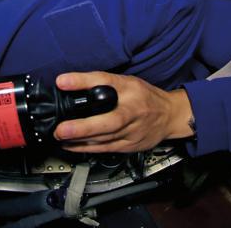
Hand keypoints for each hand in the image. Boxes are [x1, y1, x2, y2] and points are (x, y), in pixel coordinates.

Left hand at [53, 72, 194, 153]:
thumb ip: (102, 84)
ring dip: (80, 140)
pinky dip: (87, 148)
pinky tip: (71, 146)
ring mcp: (133, 131)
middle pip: (109, 120)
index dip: (82, 81)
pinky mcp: (130, 146)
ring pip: (105, 139)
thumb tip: (70, 84)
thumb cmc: (145, 97)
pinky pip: (106, 149)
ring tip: (60, 137)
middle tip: (61, 129)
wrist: (170, 115)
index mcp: (130, 88)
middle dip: (83, 127)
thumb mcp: (126, 82)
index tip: (62, 82)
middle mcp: (133, 110)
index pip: (104, 80)